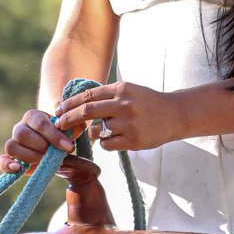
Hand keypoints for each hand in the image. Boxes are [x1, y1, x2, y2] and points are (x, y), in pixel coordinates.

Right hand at [0, 108, 75, 173]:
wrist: (52, 147)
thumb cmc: (60, 136)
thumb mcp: (68, 130)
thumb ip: (74, 127)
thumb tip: (79, 125)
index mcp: (33, 116)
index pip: (39, 123)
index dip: (54, 136)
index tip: (69, 147)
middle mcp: (20, 127)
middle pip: (22, 133)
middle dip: (41, 146)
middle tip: (54, 154)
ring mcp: (13, 142)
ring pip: (11, 146)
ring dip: (29, 156)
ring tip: (43, 161)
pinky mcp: (9, 157)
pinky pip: (1, 160)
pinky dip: (6, 165)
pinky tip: (18, 169)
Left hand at [55, 81, 180, 151]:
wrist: (174, 114)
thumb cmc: (147, 102)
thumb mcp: (129, 91)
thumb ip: (107, 95)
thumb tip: (77, 103)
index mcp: (121, 89)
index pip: (88, 96)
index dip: (70, 103)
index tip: (59, 110)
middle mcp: (124, 105)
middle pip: (86, 112)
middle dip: (68, 119)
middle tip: (59, 124)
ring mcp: (129, 123)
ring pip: (96, 131)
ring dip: (91, 133)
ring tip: (101, 131)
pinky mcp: (133, 140)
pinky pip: (107, 144)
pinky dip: (105, 143)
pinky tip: (114, 139)